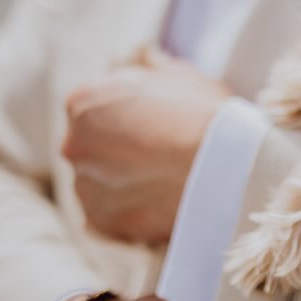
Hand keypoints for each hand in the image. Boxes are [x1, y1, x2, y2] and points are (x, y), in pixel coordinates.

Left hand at [62, 47, 229, 243]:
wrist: (228, 169)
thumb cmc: (206, 115)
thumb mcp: (177, 75)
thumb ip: (143, 80)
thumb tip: (136, 86)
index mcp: (84, 103)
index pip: (96, 105)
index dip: (130, 112)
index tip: (156, 121)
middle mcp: (73, 146)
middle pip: (94, 145)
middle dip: (121, 148)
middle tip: (163, 152)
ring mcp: (86, 189)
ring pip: (101, 182)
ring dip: (126, 181)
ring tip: (169, 180)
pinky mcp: (104, 225)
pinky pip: (113, 216)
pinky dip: (134, 211)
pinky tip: (163, 202)